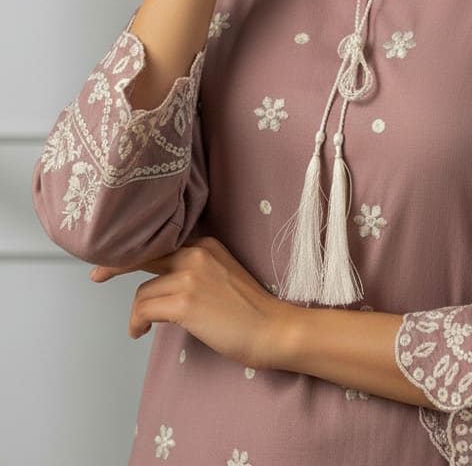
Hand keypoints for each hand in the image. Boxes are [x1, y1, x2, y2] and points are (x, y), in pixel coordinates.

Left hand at [90, 236, 297, 371]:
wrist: (273, 329)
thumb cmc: (250, 310)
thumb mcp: (222, 274)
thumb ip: (193, 268)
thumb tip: (160, 280)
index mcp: (207, 243)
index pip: (162, 238)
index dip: (135, 248)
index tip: (114, 254)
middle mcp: (197, 252)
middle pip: (143, 254)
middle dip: (115, 265)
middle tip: (97, 276)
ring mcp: (190, 276)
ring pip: (143, 291)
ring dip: (138, 313)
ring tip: (142, 328)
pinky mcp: (185, 302)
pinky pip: (144, 310)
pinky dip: (137, 323)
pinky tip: (141, 333)